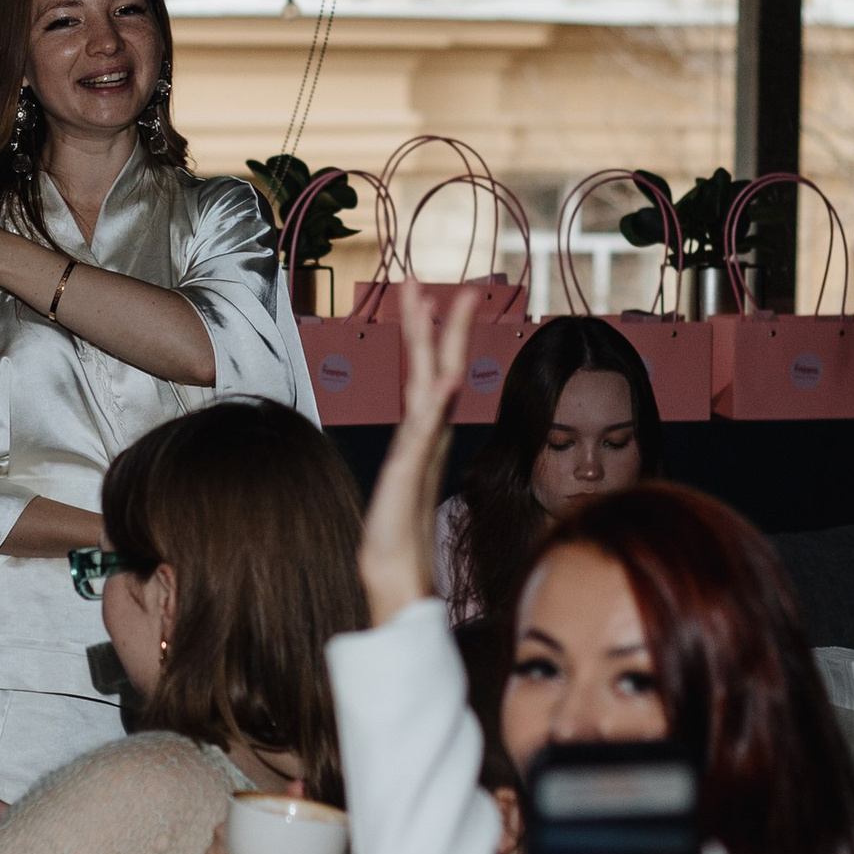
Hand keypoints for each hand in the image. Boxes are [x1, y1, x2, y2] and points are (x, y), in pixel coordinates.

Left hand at [359, 280, 479, 623]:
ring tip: (444, 306)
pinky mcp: (411, 469)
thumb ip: (413, 449)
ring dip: (440, 345)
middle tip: (458, 285)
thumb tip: (421, 431)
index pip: (428, 369)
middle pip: (438, 366)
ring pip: (433, 384)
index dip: (429, 331)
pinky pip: (427, 429)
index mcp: (421, 429)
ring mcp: (421, 448)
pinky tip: (445, 379)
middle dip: (445, 323)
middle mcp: (426, 432)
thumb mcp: (400, 476)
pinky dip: (437, 402)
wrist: (394, 568)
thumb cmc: (395, 528)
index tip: (429, 293)